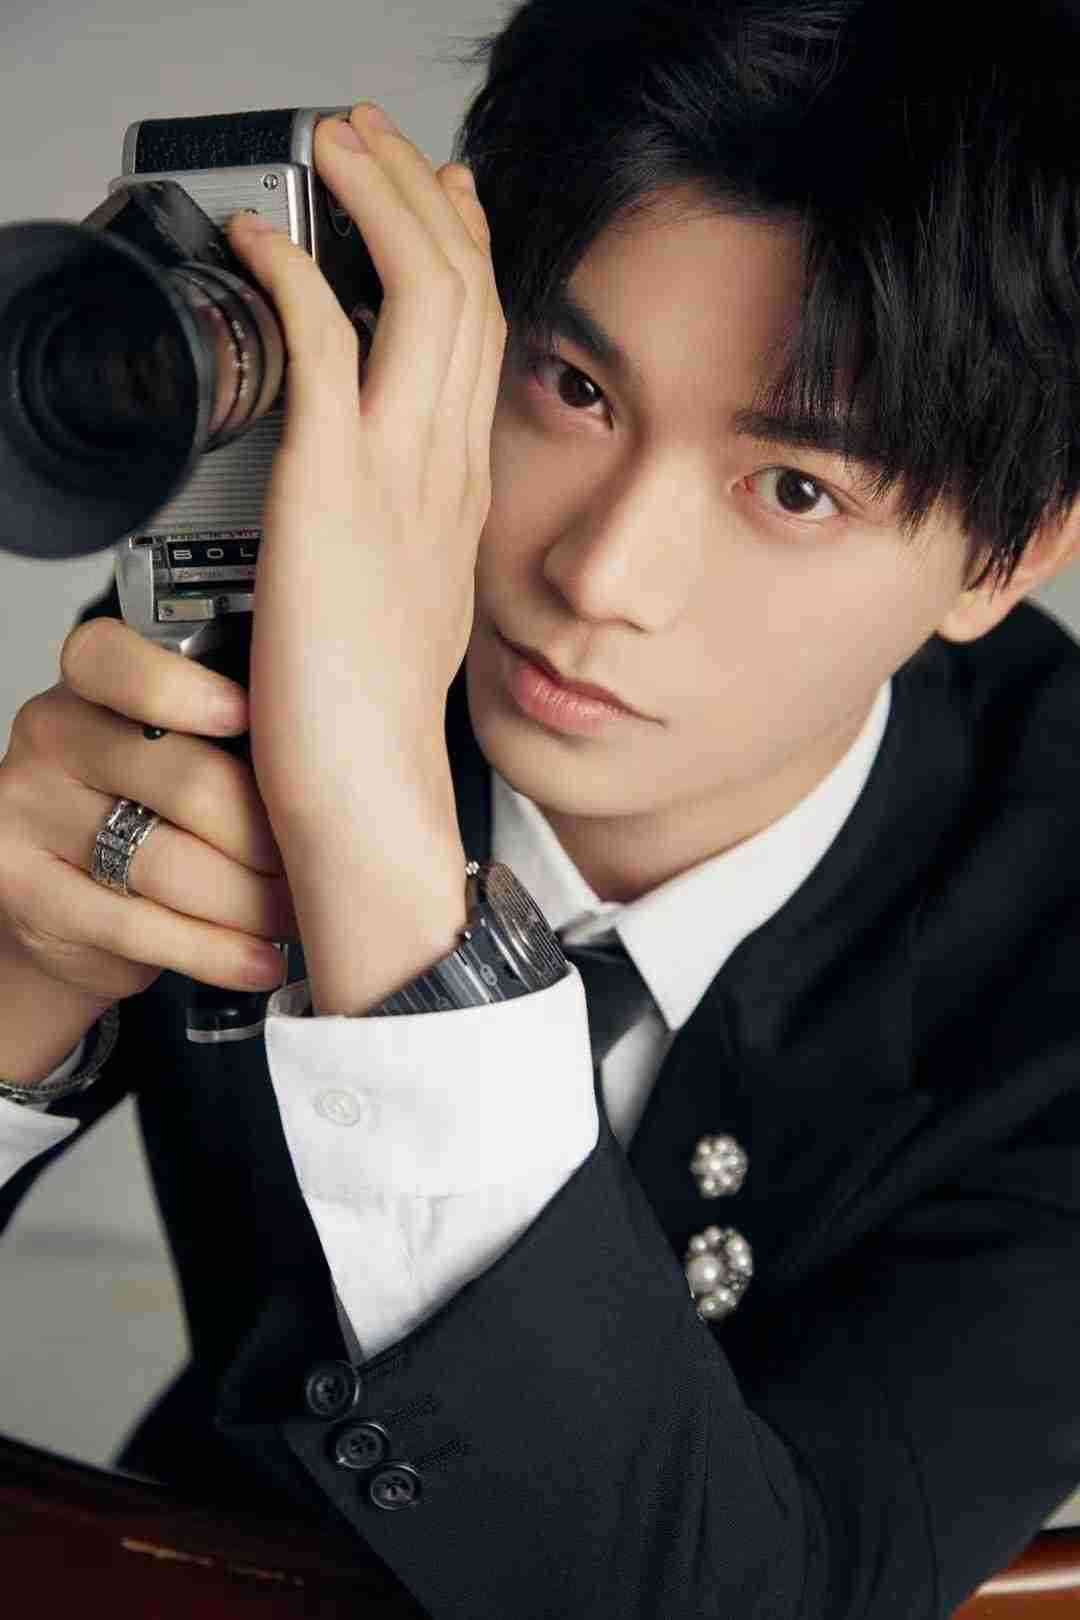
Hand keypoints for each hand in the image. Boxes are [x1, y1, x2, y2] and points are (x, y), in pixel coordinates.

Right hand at [0, 616, 297, 1007]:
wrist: (66, 904)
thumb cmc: (151, 810)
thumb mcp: (185, 749)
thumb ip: (239, 731)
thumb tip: (341, 747)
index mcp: (92, 681)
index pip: (118, 661)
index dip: (187, 691)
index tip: (252, 717)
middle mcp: (51, 735)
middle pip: (185, 781)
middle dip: (271, 836)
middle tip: (322, 863)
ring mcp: (29, 813)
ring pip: (170, 865)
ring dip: (254, 902)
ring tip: (301, 916)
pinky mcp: (25, 891)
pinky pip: (141, 927)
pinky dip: (217, 952)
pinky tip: (261, 960)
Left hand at [223, 101, 506, 838]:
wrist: (370, 786)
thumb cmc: (376, 713)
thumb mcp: (412, 603)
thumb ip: (409, 536)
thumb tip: (389, 507)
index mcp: (465, 492)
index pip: (483, 338)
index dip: (465, 250)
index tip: (439, 198)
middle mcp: (448, 469)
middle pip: (465, 291)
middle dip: (421, 193)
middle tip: (376, 140)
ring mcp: (400, 475)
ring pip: (419, 294)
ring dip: (375, 202)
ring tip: (337, 150)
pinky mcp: (334, 491)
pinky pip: (326, 347)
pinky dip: (295, 277)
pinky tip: (262, 242)